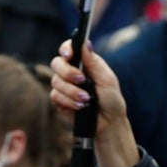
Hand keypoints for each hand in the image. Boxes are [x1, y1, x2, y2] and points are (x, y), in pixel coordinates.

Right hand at [49, 41, 137, 166]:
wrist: (108, 123)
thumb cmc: (111, 100)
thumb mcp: (107, 79)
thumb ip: (94, 63)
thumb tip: (85, 43)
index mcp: (84, 63)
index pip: (68, 49)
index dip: (65, 49)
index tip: (68, 55)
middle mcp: (71, 72)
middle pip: (56, 63)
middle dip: (67, 72)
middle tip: (81, 80)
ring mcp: (64, 86)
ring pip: (55, 81)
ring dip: (71, 91)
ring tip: (86, 99)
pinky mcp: (60, 100)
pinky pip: (55, 96)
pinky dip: (68, 101)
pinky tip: (80, 107)